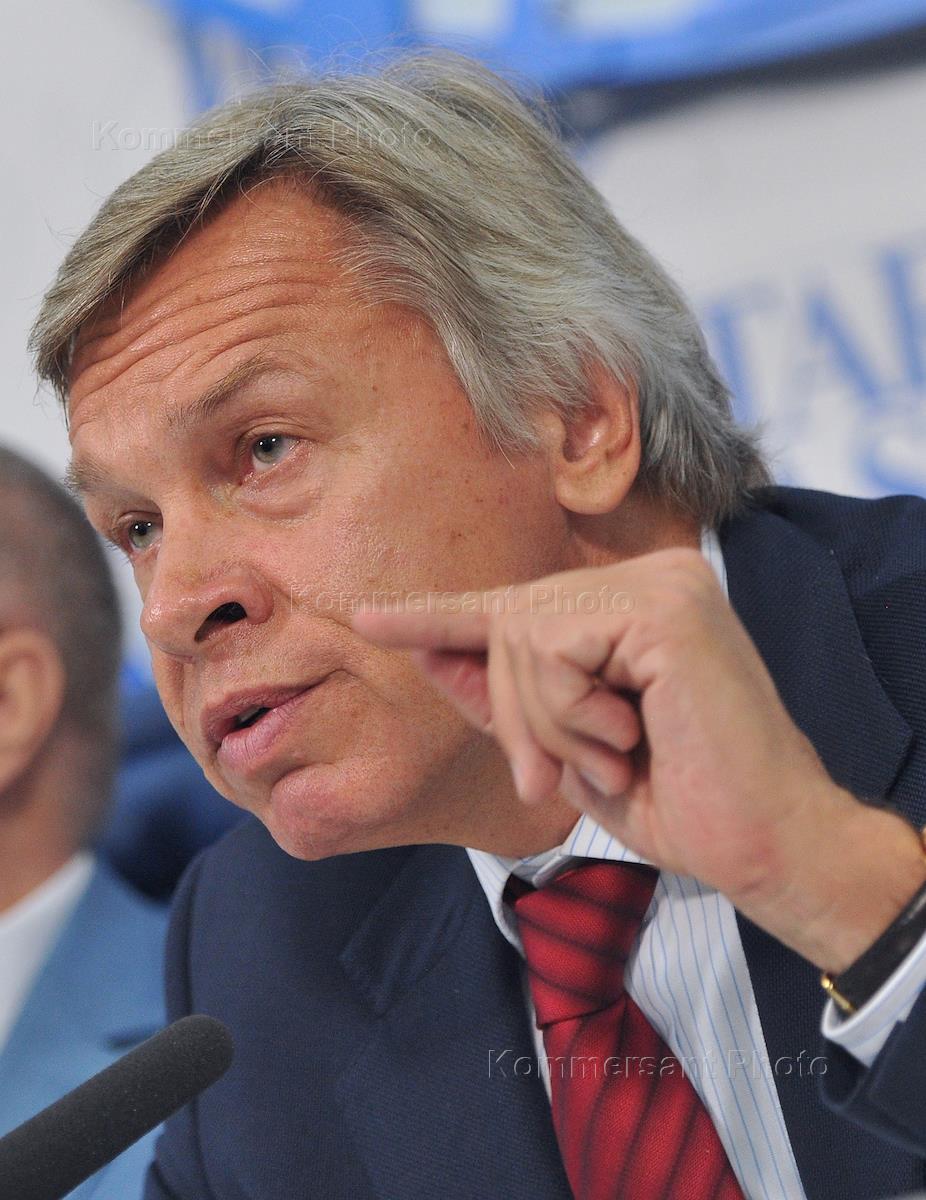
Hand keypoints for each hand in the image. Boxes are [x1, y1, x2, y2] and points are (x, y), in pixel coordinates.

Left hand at [352, 547, 925, 969]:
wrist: (763, 846)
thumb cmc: (679, 801)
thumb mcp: (568, 749)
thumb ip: (508, 696)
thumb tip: (430, 652)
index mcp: (636, 604)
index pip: (520, 606)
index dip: (440, 618)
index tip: (370, 618)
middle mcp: (653, 577)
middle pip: (510, 620)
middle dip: (512, 713)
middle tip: (548, 780)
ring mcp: (663, 584)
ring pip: (522, 635)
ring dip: (546, 725)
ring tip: (610, 760)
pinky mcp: (665, 608)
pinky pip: (553, 650)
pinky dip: (570, 716)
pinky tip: (629, 739)